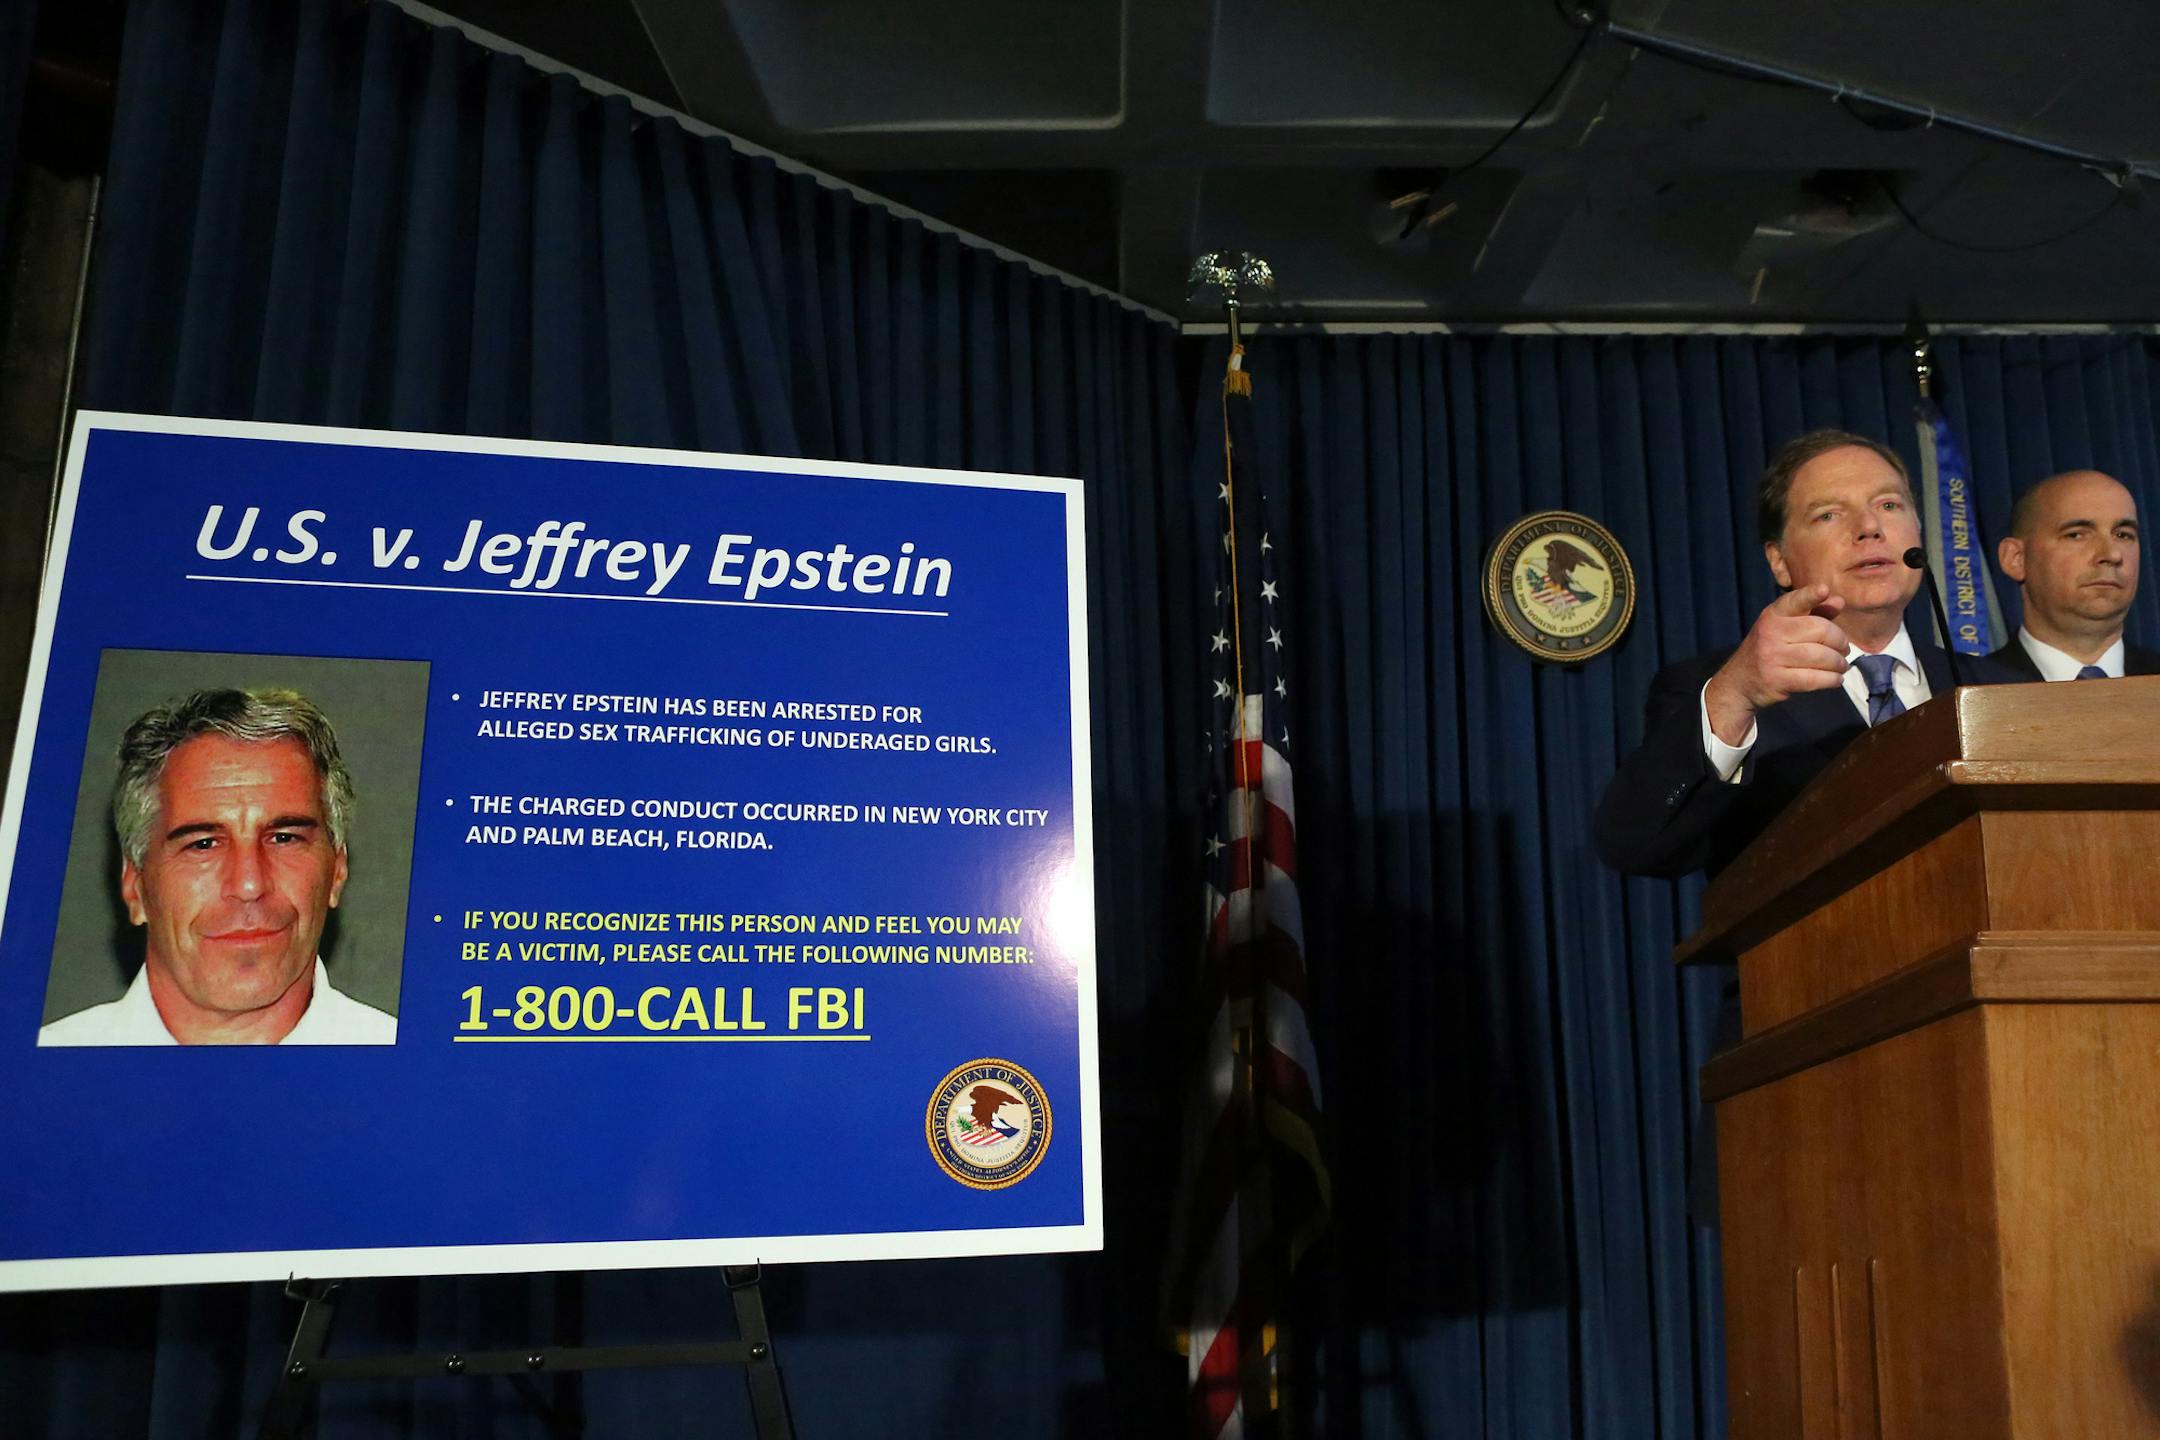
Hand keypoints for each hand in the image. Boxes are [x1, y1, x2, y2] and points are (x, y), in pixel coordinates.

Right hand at [1704, 584, 1849, 743]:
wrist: (1740, 681)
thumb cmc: (1771, 649)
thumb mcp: (1786, 627)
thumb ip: (1814, 613)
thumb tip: (1838, 601)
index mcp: (1773, 615)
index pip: (1794, 602)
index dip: (1810, 595)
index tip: (1824, 589)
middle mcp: (1771, 633)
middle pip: (1820, 630)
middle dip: (1840, 641)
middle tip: (1844, 648)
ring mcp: (1772, 657)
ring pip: (1821, 657)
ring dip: (1839, 663)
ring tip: (1841, 665)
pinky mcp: (1777, 680)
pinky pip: (1815, 679)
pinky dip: (1832, 679)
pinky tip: (1835, 678)